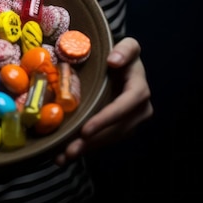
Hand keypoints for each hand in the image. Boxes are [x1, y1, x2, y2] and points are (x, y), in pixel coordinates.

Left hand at [55, 37, 152, 164]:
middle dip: (93, 141)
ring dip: (87, 149)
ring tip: (64, 157)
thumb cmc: (121, 54)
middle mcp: (139, 109)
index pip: (125, 105)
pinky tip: (65, 156)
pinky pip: (104, 140)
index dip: (107, 119)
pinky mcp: (120, 128)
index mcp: (139, 89)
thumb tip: (114, 61)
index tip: (86, 130)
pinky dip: (86, 148)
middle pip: (116, 130)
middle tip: (70, 150)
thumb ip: (125, 50)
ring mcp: (130, 121)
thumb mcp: (128, 46)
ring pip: (109, 139)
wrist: (122, 64)